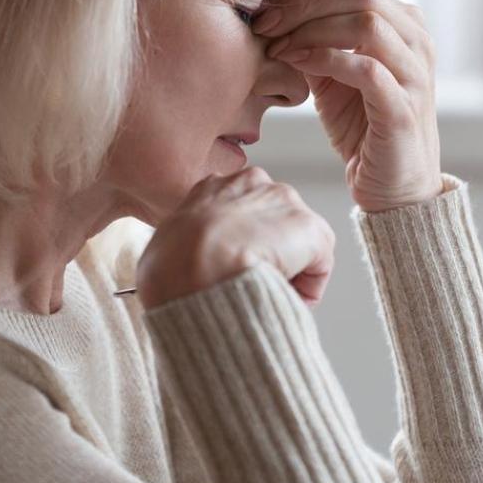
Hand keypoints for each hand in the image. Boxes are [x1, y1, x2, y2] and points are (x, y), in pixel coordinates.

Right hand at [136, 166, 335, 309]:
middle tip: (253, 286)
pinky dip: (307, 288)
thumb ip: (184, 250)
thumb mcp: (164, 249)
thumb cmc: (169, 268)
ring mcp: (284, 203)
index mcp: (212, 187)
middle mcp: (252, 183)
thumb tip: (184, 272)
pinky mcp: (310, 228)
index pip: (237, 213)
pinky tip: (284, 299)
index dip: (238, 247)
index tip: (233, 272)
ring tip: (266, 295)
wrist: (194, 269)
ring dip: (287, 270)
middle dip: (268, 255)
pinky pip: (318, 266)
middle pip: (272, 224)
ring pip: (296, 244)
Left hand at [252, 0, 443, 212]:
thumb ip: (314, 43)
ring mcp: (415, 74)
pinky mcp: (403, 109)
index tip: (265, 10)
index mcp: (404, 25)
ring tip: (277, 46)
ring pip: (367, 23)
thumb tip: (274, 14)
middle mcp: (417, 42)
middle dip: (305, 4)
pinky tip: (295, 64)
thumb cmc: (362, 127)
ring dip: (312, 30)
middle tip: (265, 23)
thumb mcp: (332, 76)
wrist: (392, 186)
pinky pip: (366, 69)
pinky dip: (325, 60)